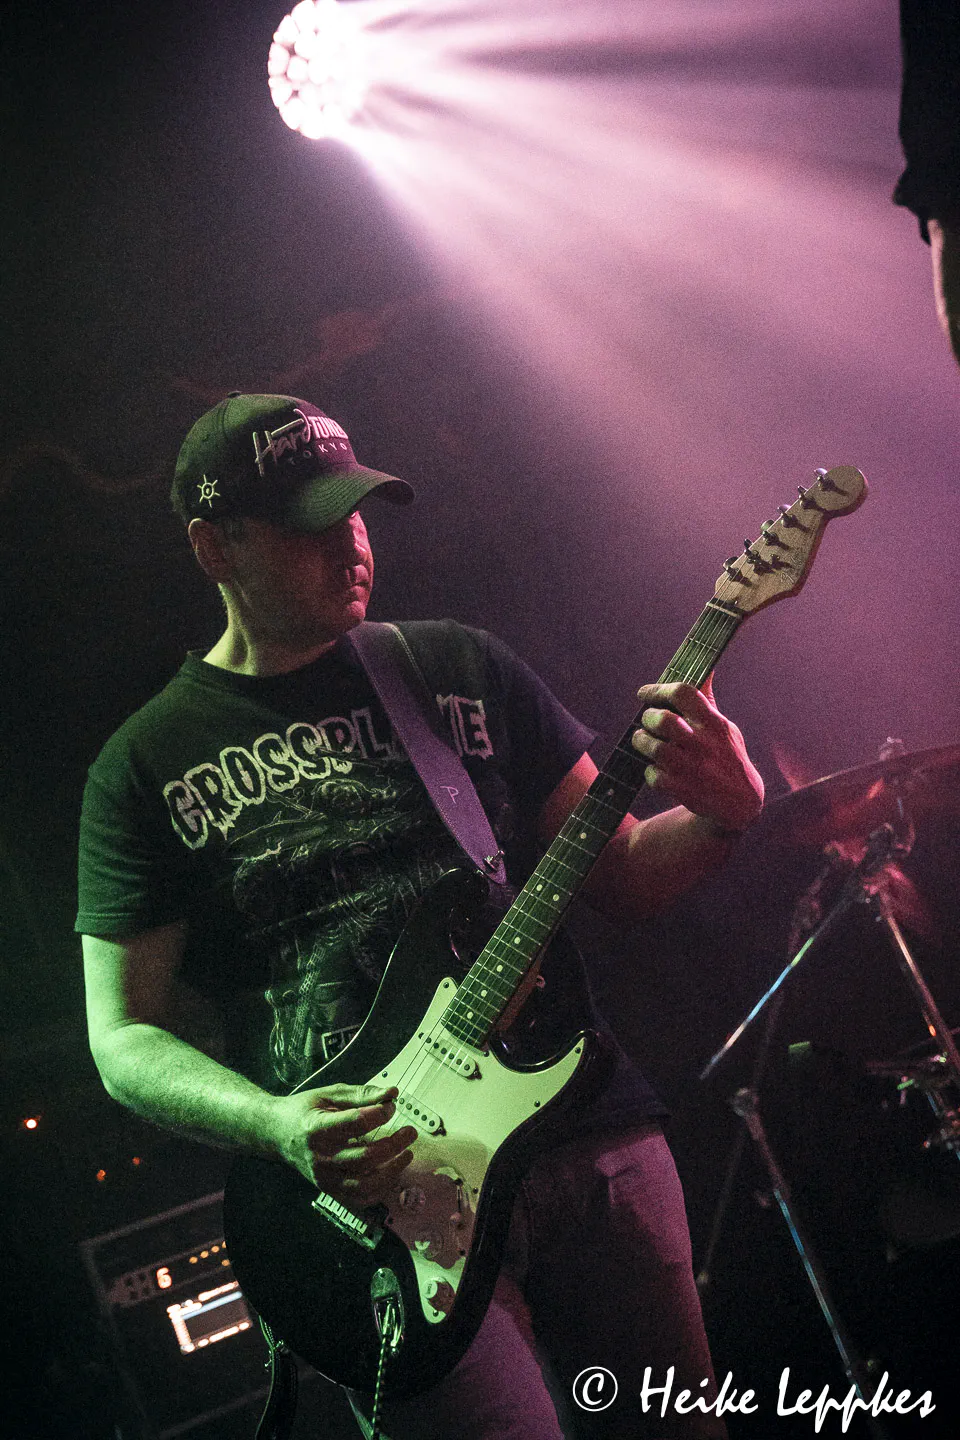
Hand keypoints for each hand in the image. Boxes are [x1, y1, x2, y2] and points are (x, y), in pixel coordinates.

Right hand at [269, 1083, 416, 1201]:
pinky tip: (392, 1171)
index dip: (379, 1113)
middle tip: (410, 1132)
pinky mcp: (330, 1190)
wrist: (277, 1134)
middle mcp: (319, 1158)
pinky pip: (360, 1199)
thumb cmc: (305, 1110)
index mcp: (316, 1128)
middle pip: (365, 1157)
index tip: (390, 1106)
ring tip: (407, 1154)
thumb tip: (392, 1093)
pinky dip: (381, 1189)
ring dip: (392, 1171)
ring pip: (365, 1185)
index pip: (355, 1123)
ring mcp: (324, 1178)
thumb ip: (362, 1094)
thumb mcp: (330, 1094)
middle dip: (394, 1144)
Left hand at [631, 675, 763, 832]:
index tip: (645, 694)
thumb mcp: (723, 726)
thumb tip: (705, 667)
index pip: (683, 693)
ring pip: (654, 748)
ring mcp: (692, 768)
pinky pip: (653, 775)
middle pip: (664, 721)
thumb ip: (706, 699)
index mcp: (714, 723)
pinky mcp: (682, 789)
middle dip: (648, 718)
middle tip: (648, 721)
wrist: (739, 801)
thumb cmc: (726, 755)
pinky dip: (650, 772)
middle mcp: (704, 744)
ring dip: (643, 742)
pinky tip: (657, 769)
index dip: (658, 690)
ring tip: (645, 742)